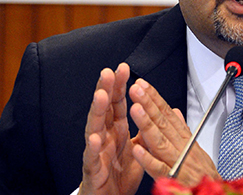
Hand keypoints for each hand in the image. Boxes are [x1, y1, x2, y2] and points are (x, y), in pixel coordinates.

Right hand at [80, 63, 143, 194]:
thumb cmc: (118, 174)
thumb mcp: (136, 147)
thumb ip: (141, 129)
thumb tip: (150, 110)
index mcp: (116, 131)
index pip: (117, 104)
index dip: (119, 86)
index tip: (123, 68)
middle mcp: (104, 138)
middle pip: (104, 110)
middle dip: (105, 90)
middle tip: (108, 73)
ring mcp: (96, 152)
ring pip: (94, 128)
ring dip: (97, 112)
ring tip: (101, 96)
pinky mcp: (93, 170)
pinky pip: (92, 158)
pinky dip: (92, 148)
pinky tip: (94, 138)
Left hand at [128, 79, 220, 186]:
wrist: (216, 194)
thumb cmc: (204, 175)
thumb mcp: (196, 148)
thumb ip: (182, 130)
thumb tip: (175, 111)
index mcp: (184, 139)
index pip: (168, 114)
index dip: (155, 98)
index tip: (142, 85)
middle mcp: (181, 148)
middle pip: (163, 123)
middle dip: (149, 104)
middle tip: (136, 89)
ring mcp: (177, 163)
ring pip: (160, 141)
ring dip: (147, 124)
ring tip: (135, 109)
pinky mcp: (173, 180)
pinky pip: (159, 169)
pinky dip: (148, 159)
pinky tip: (137, 149)